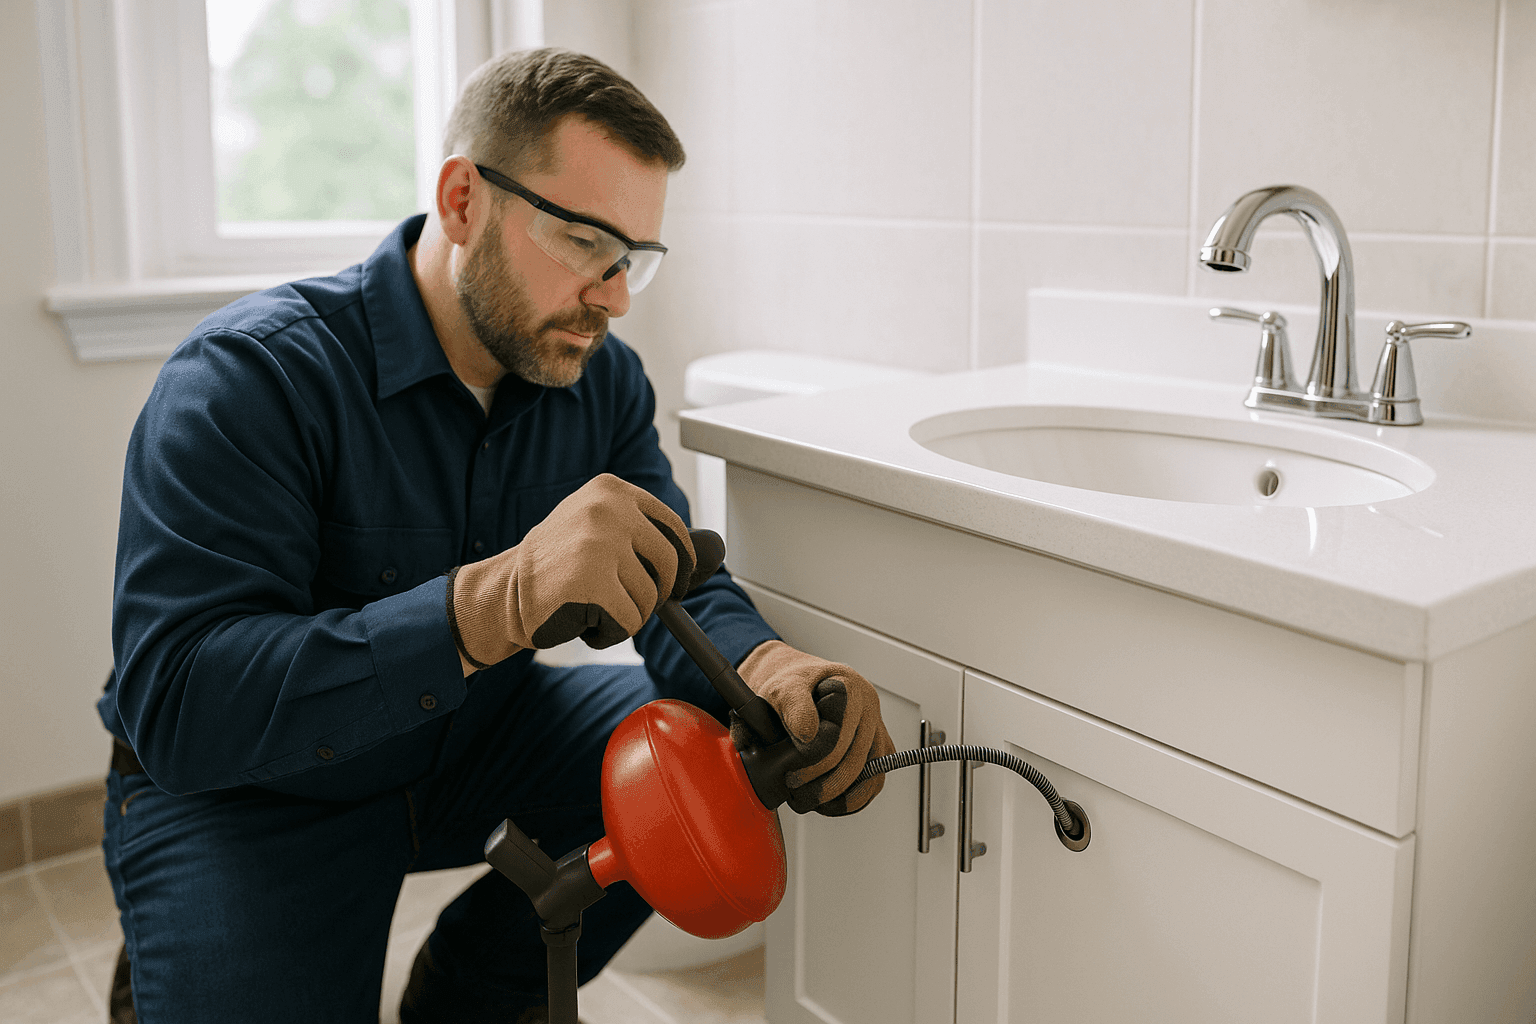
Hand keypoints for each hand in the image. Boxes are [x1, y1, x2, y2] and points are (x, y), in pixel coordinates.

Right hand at [448, 474, 694, 668]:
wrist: (503, 592)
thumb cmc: (556, 566)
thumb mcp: (597, 529)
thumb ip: (641, 534)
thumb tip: (708, 557)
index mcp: (611, 491)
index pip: (672, 527)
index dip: (681, 561)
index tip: (676, 581)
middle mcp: (607, 510)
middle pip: (669, 562)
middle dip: (658, 592)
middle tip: (632, 604)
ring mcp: (599, 543)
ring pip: (650, 597)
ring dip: (628, 615)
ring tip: (593, 607)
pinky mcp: (592, 580)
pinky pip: (630, 620)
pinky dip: (612, 633)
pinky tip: (585, 622)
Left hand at [733, 640, 895, 815]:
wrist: (795, 685)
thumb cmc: (789, 685)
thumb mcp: (781, 687)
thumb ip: (793, 705)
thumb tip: (807, 734)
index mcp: (850, 688)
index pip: (840, 735)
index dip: (815, 760)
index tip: (791, 772)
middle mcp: (869, 708)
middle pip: (855, 760)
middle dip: (823, 784)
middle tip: (795, 791)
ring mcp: (876, 730)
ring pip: (871, 776)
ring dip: (840, 796)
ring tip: (810, 800)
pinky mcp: (877, 749)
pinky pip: (874, 783)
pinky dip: (852, 799)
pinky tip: (827, 802)